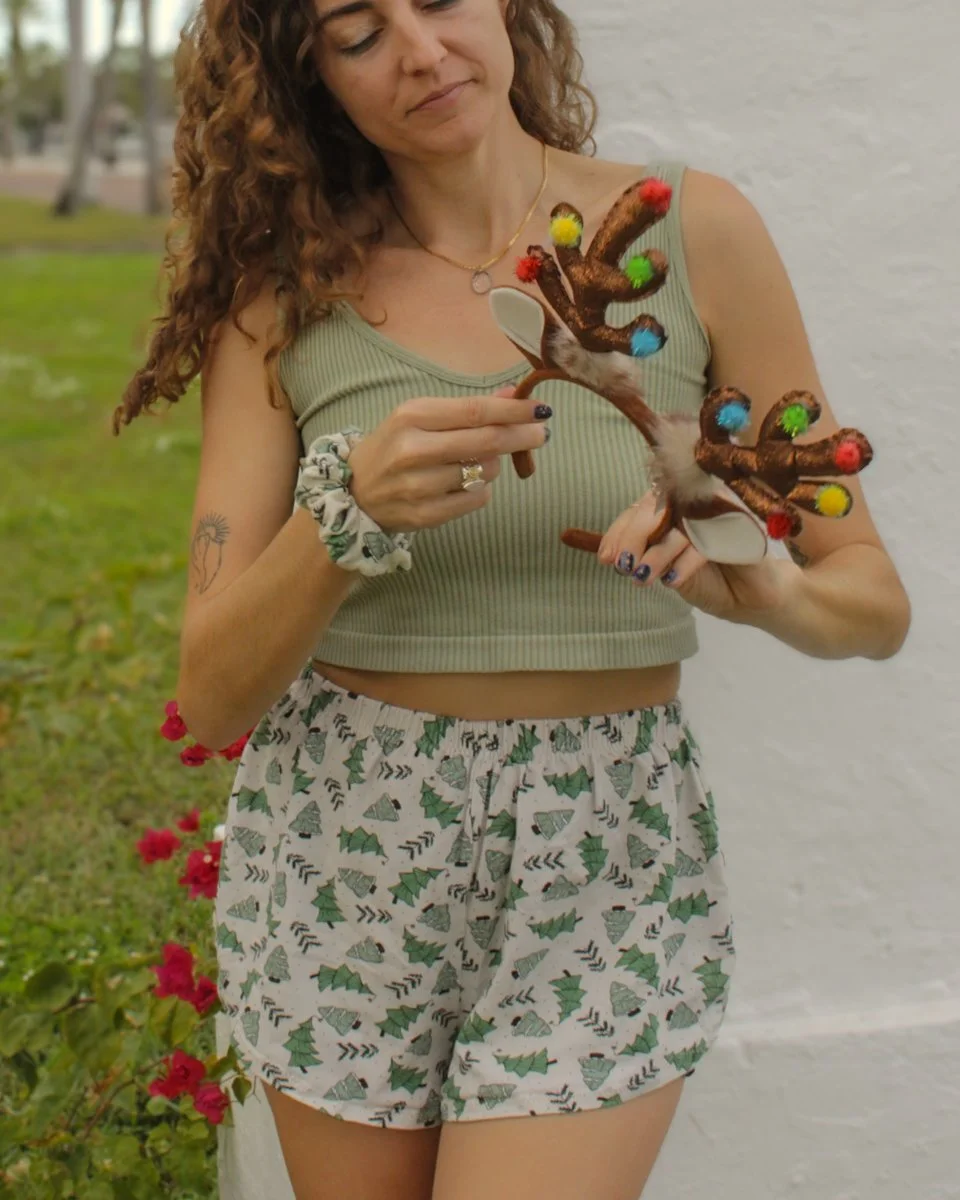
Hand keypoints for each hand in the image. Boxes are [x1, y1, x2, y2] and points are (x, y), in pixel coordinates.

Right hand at [346, 386, 549, 532]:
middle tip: (541, 433)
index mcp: (412, 416)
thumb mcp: (421, 417)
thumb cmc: (394, 447)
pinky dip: (481, 489)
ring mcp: (419, 486)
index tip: (541, 409)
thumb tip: (514, 394)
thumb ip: (468, 408)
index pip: (476, 411)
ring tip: (476, 461)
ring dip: (493, 465)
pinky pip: (476, 499)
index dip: (514, 411)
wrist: (354, 492)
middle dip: (521, 436)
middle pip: (486, 442)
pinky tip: (465, 483)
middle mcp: (413, 450)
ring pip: (484, 472)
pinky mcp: (426, 515)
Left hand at [598, 491, 797, 622]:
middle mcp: (696, 502)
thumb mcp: (666, 569)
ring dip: (658, 553)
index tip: (606, 558)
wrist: (751, 600)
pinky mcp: (741, 528)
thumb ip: (641, 555)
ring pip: (680, 523)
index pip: (641, 509)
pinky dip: (686, 562)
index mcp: (676, 507)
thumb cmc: (708, 579)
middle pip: (657, 508)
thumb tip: (601, 551)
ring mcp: (720, 511)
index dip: (620, 531)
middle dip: (633, 537)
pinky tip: (672, 582)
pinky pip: (707, 540)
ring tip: (644, 578)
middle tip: (623, 565)